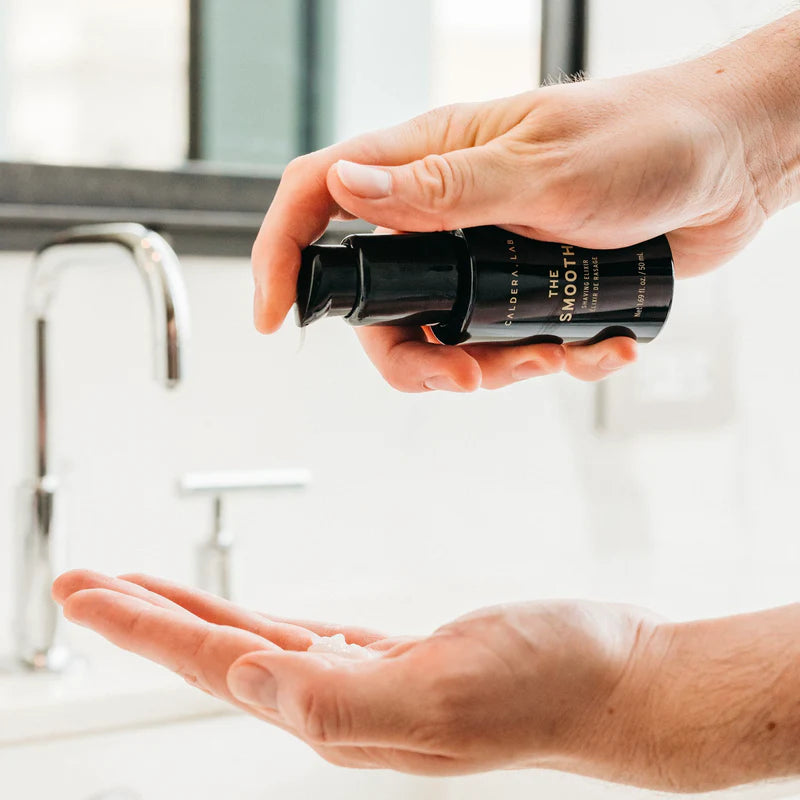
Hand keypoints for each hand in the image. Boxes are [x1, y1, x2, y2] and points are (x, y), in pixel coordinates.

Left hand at [52, 570, 664, 780]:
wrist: (618, 680)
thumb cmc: (551, 686)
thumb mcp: (444, 694)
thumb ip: (336, 699)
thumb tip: (244, 681)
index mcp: (337, 715)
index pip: (214, 663)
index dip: (144, 626)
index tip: (86, 590)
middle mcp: (341, 706)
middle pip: (219, 654)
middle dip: (148, 616)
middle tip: (87, 581)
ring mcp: (370, 684)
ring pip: (258, 644)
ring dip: (198, 616)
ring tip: (150, 592)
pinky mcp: (401, 661)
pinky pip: (310, 639)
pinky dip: (266, 624)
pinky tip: (251, 624)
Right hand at [251, 30, 782, 390]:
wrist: (732, 166)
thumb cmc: (648, 140)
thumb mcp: (544, 167)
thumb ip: (443, 189)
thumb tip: (348, 191)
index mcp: (434, 160)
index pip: (322, 197)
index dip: (281, 253)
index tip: (271, 315)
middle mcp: (447, 211)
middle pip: (382, 300)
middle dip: (415, 356)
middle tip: (469, 376)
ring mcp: (485, 252)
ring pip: (442, 334)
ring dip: (491, 367)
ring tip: (554, 357)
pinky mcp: (526, 284)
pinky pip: (507, 340)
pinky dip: (548, 359)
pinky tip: (600, 346)